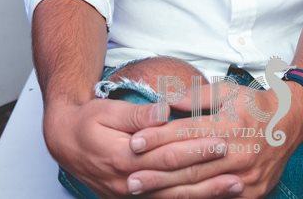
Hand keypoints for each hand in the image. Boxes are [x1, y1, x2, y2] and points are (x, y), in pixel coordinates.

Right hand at [45, 98, 244, 197]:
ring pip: (174, 197)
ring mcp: (130, 194)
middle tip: (238, 169)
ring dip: (205, 194)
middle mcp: (128, 182)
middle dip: (209, 176)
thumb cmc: (86, 123)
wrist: (63, 143)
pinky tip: (210, 196)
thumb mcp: (106, 112)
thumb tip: (163, 112)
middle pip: (175, 181)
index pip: (167, 155)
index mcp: (123, 158)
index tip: (221, 141)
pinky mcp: (133, 198)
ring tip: (233, 187)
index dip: (195, 149)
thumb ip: (136, 114)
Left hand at [126, 81, 302, 196]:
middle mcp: (236, 153)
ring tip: (140, 189)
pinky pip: (217, 198)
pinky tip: (169, 197)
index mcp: (229, 125)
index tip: (134, 142)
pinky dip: (192, 198)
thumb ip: (196, 96)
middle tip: (128, 177)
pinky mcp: (250, 191)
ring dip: (167, 189)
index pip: (186, 133)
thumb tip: (165, 100)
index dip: (158, 138)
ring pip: (199, 186)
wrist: (291, 122)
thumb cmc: (255, 104)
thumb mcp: (228, 90)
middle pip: (189, 165)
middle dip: (155, 171)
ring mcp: (244, 176)